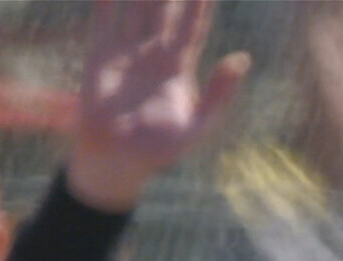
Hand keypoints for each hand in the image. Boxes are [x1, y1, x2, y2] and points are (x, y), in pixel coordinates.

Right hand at [68, 0, 249, 211]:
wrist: (116, 163)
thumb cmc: (159, 151)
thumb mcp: (197, 127)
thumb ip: (219, 94)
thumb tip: (242, 59)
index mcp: (179, 66)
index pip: (193, 21)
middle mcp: (154, 51)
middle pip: (165, 6)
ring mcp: (126, 50)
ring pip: (137, 5)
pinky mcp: (100, 56)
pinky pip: (104, 18)